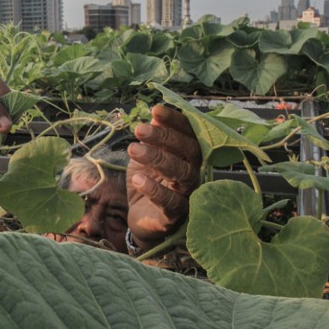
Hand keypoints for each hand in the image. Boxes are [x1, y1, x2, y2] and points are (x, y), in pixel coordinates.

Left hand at [126, 105, 201, 247]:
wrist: (140, 217)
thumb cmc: (148, 181)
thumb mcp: (146, 156)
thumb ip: (153, 138)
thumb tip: (155, 114)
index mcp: (190, 155)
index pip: (190, 133)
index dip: (175, 121)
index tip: (155, 110)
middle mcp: (195, 172)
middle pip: (188, 151)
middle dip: (164, 137)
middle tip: (140, 129)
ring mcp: (189, 194)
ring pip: (181, 173)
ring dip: (157, 158)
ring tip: (133, 148)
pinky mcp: (176, 216)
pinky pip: (170, 202)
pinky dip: (154, 190)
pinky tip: (138, 179)